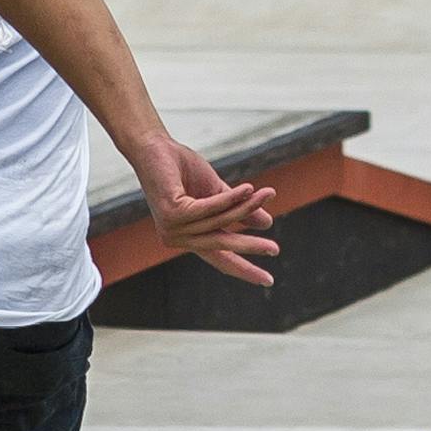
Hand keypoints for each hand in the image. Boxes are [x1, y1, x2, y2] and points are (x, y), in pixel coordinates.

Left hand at [130, 136, 278, 285]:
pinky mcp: (173, 213)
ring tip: (268, 193)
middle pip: (221, 246)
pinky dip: (231, 198)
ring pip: (220, 221)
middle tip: (275, 251)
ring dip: (247, 207)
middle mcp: (178, 238)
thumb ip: (238, 209)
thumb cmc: (182, 170)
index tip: (268, 281)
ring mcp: (173, 228)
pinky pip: (211, 208)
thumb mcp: (217, 193)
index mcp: (188, 237)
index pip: (219, 258)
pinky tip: (249, 188)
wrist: (155, 148)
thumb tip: (268, 223)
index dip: (243, 268)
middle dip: (250, 248)